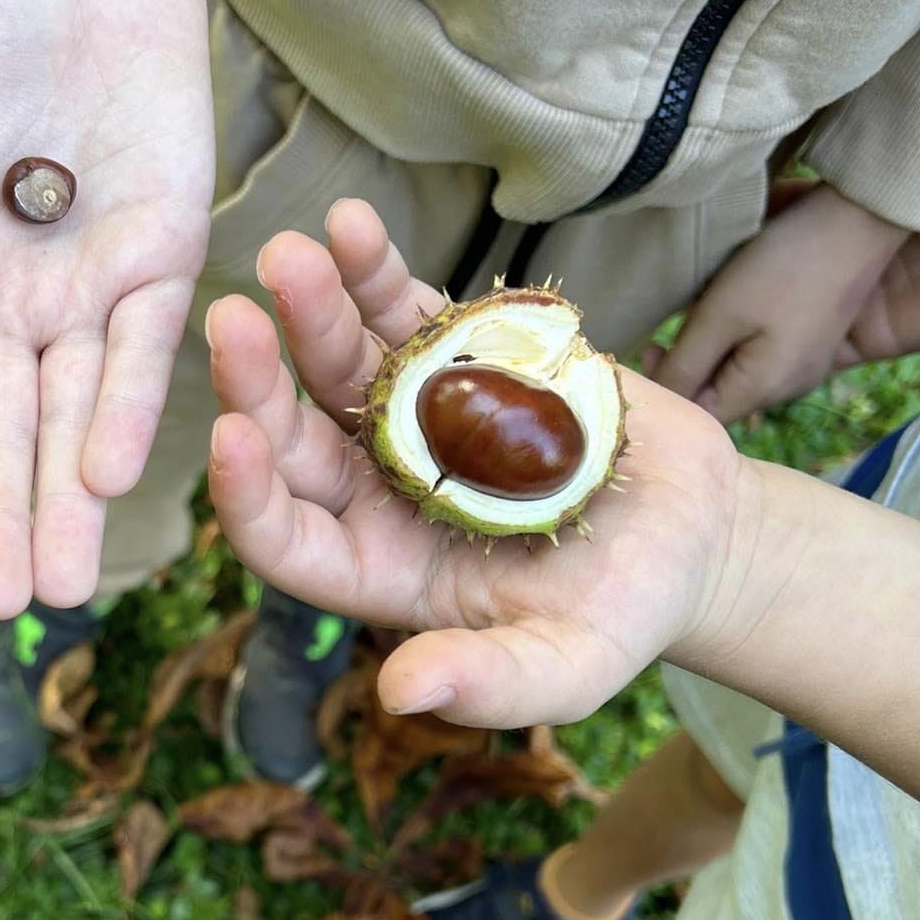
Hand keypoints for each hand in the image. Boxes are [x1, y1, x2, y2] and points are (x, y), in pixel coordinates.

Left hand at [206, 200, 746, 727]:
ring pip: (338, 361)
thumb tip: (399, 694)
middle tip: (231, 321)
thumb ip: (492, 685)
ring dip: (309, 308)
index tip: (232, 439)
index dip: (250, 497)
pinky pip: (400, 310)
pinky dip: (374, 269)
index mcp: (376, 570)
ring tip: (290, 255)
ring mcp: (408, 417)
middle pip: (293, 438)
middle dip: (259, 383)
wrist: (688, 534)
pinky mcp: (455, 358)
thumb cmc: (622, 615)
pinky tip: (350, 225)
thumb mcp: (569, 668)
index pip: (287, 539)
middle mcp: (373, 492)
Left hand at [642, 183, 911, 420]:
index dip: (668, 391)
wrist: (854, 223)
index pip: (700, 415)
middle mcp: (787, 387)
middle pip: (720, 395)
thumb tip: (656, 399)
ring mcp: (802, 364)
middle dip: (687, 369)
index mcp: (763, 390)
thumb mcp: (719, 316)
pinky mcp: (810, 341)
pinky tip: (730, 307)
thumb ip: (684, 365)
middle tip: (661, 336)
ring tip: (698, 315)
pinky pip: (761, 353)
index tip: (647, 350)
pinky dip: (737, 337)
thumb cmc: (782, 268)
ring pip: (739, 372)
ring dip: (710, 351)